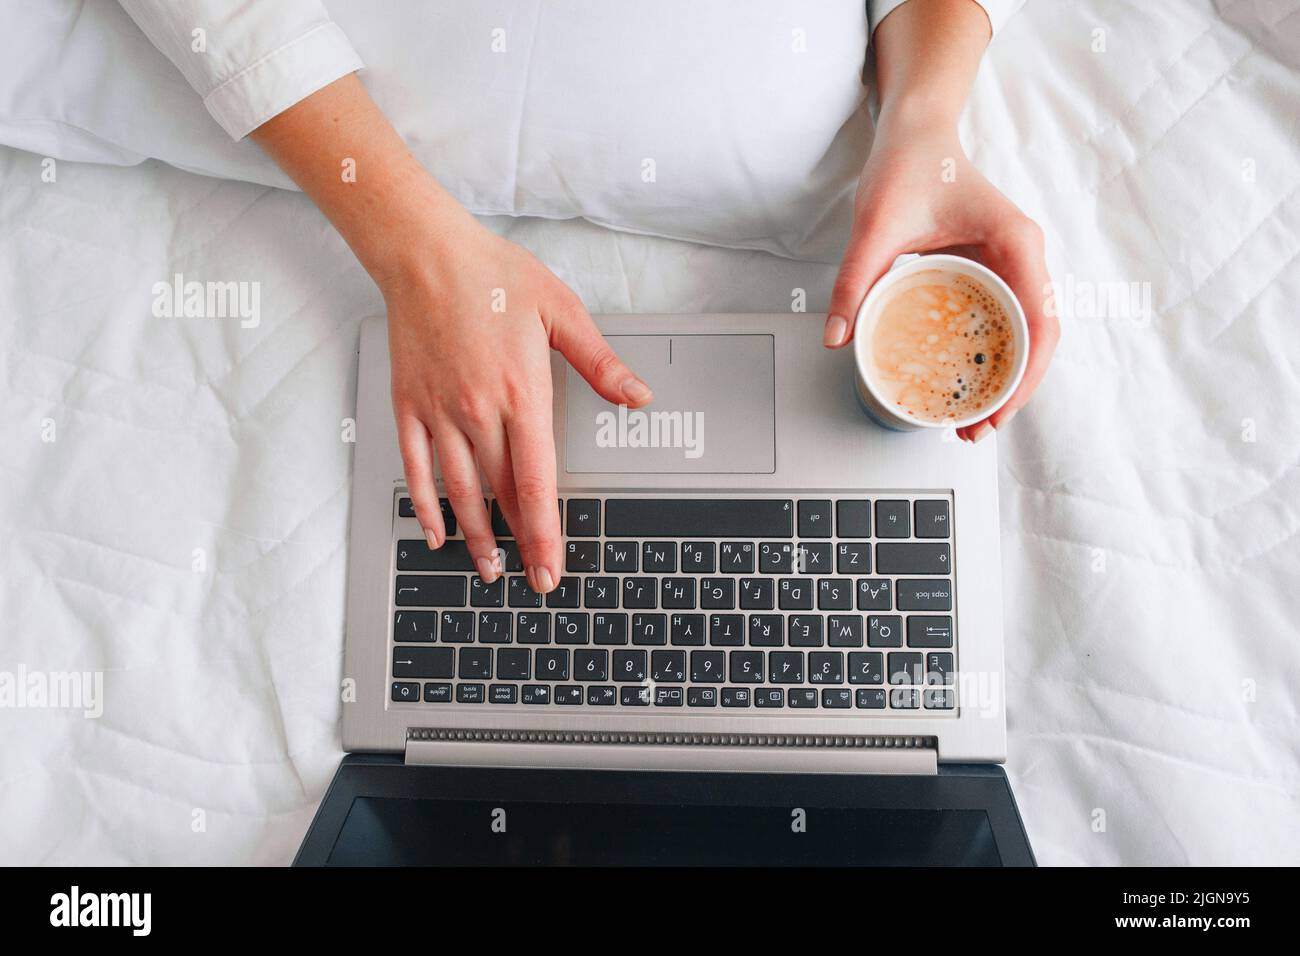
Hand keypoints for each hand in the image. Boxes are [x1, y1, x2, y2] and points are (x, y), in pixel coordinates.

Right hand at [386, 220, 651, 591]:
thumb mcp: (561, 311)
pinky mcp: (408, 406)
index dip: (545, 533)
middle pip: (502, 495)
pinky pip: (416, 468)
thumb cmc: (493, 276)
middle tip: (531, 579)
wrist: (425, 253)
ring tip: (488, 568)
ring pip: (459, 491)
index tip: (551, 567)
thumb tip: (638, 395)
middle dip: (518, 543)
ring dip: (476, 536)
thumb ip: (600, 363)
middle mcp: (478, 412)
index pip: (538, 483)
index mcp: (522, 394)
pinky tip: (436, 532)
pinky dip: (426, 505)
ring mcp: (439, 412)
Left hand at [823, 124, 1056, 440]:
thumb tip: (838, 338)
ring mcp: (1012, 265)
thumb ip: (855, 282)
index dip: (1024, 376)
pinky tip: (964, 381)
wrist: (914, 132)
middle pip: (1038, 339)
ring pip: (1024, 334)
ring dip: (1004, 379)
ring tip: (971, 419)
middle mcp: (1024, 256)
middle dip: (1013, 390)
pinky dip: (989, 356)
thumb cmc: (908, 165)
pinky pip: (1001, 321)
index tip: (996, 411)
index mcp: (1016, 243)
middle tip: (976, 430)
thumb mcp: (875, 226)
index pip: (1039, 322)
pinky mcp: (992, 271)